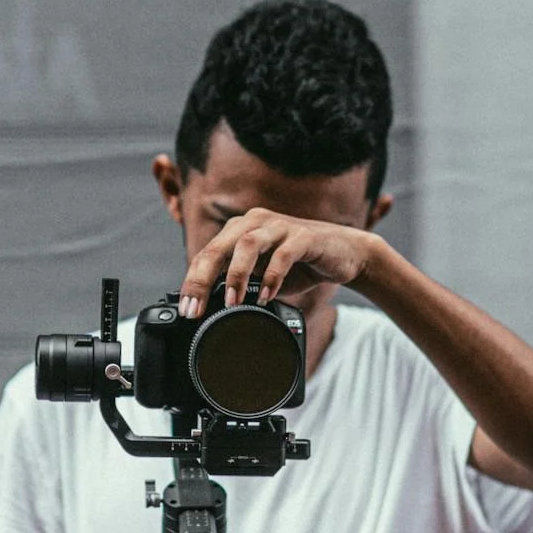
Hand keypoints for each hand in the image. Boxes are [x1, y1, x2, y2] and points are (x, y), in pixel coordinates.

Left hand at [177, 207, 383, 315]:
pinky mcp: (305, 236)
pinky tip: (266, 296)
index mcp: (240, 230)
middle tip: (196, 308)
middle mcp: (255, 222)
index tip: (187, 310)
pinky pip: (283, 254)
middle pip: (218, 246)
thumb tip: (211, 310)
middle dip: (202, 279)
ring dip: (236, 275)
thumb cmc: (300, 265)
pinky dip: (272, 277)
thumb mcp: (263, 278)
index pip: (206, 254)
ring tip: (232, 301)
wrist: (344, 254)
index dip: (192, 282)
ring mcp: (280, 226)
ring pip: (247, 245)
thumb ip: (239, 286)